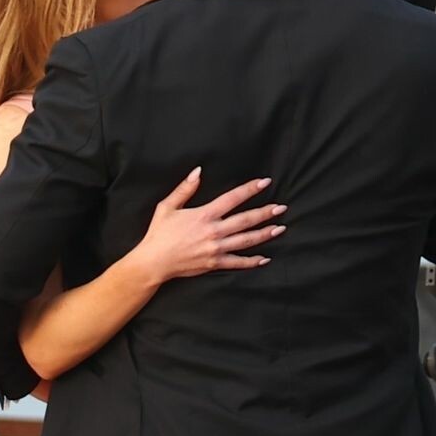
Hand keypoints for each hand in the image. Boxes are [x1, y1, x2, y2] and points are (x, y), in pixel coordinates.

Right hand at [134, 169, 284, 283]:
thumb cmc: (159, 233)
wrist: (153, 262)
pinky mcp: (214, 263)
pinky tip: (265, 258)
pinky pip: (238, 263)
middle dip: (265, 212)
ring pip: (246, 240)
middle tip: (282, 207)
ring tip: (280, 228)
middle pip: (246, 220)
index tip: (265, 183)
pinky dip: (252, 261)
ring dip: (265, 234)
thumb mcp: (167, 206)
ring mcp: (216, 249)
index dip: (250, 189)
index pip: (233, 198)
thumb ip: (185, 189)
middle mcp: (214, 231)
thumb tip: (197, 171)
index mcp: (204, 214)